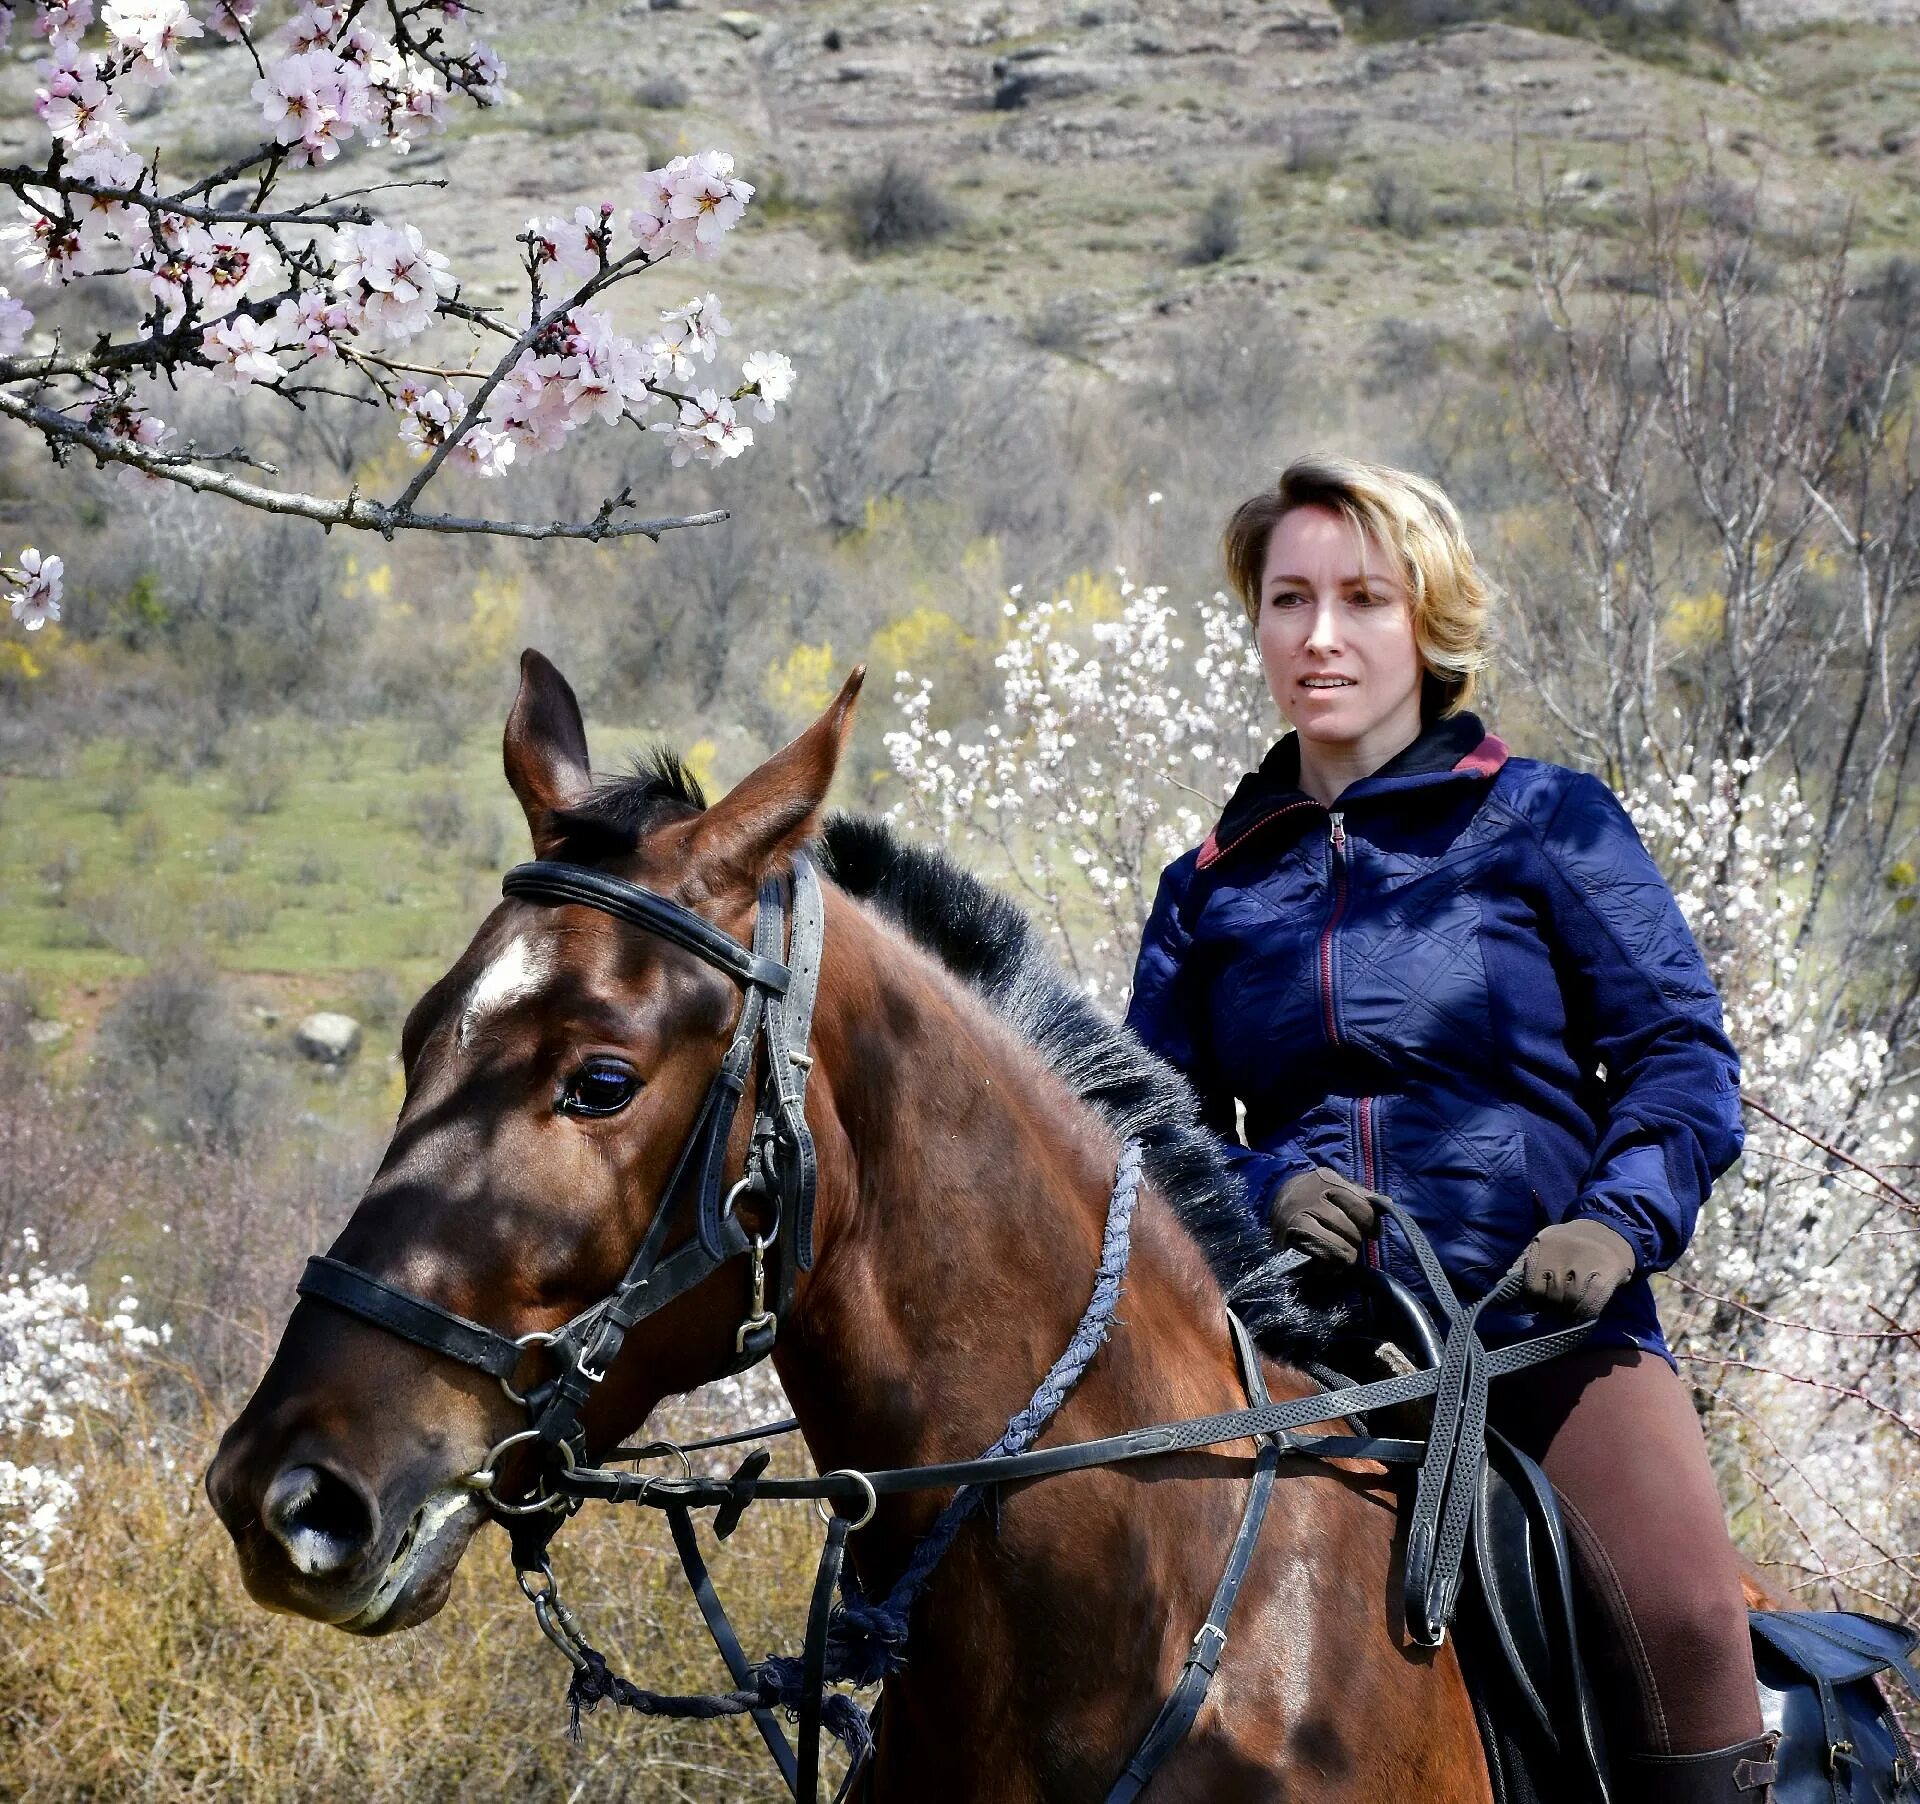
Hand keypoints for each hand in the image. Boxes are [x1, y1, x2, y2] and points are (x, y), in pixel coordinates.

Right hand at [1270, 1167, 1387, 1266]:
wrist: (1273, 1199)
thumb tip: (1387, 1204)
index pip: (1364, 1210)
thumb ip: (1361, 1195)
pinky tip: (1324, 1258)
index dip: (1371, 1225)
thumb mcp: (1335, 1184)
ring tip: (1337, 1249)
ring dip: (1344, 1255)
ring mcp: (1299, 1222)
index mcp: (1327, 1183)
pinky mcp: (1290, 1243)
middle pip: (1353, 1233)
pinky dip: (1328, 1265)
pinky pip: (1323, 1262)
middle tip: (1346, 1238)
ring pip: (1341, 1250)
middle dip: (1355, 1240)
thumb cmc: (1312, 1193)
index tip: (1371, 1231)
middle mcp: (1312, 1201)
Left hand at [1520, 1219, 1636, 1319]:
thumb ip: (1524, 1262)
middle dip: (1552, 1306)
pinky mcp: (1606, 1274)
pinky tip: (1584, 1311)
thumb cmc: (1570, 1243)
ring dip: (1568, 1310)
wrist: (1608, 1230)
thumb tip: (1502, 1283)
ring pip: (1569, 1300)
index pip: (1531, 1285)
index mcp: (1544, 1245)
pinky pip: (1591, 1303)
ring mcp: (1586, 1263)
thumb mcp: (1544, 1243)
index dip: (1534, 1299)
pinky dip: (1585, 1312)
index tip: (1539, 1302)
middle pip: (1551, 1295)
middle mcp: (1563, 1253)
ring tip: (1569, 1309)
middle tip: (1556, 1307)